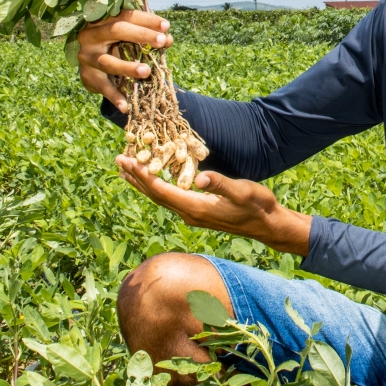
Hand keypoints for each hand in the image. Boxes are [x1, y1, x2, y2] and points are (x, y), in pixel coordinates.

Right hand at [78, 10, 172, 112]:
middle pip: (116, 30)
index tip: (166, 26)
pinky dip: (115, 97)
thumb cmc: (116, 47)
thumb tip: (168, 39)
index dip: (146, 19)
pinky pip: (103, 87)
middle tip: (162, 41)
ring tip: (146, 72)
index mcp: (103, 21)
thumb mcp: (130, 39)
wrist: (94, 69)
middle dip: (141, 35)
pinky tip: (126, 106)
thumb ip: (147, 37)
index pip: (125, 15)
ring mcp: (87, 57)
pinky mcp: (87, 76)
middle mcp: (91, 35)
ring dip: (127, 67)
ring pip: (108, 61)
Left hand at [116, 156, 311, 256]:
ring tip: (127, 170)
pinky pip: (170, 198)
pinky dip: (156, 187)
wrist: (267, 224)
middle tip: (118, 161)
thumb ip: (220, 184)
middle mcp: (189, 214)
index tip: (126, 161)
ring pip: (160, 198)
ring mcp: (192, 214)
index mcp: (196, 208)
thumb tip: (198, 178)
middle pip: (155, 195)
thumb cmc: (257, 206)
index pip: (161, 191)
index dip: (142, 176)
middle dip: (136, 178)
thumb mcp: (241, 191)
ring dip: (143, 184)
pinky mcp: (197, 212)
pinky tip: (154, 179)